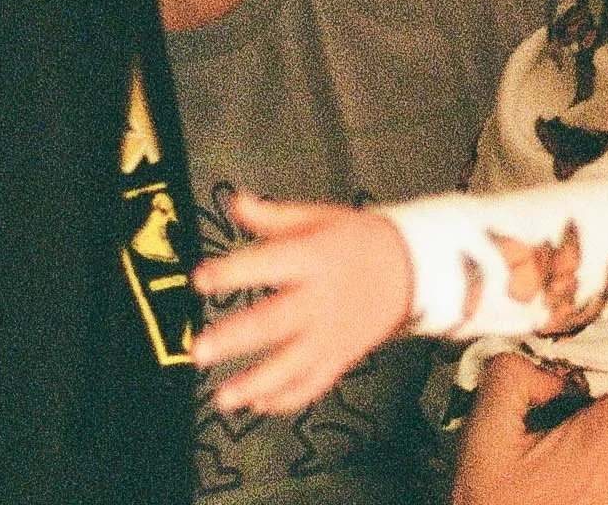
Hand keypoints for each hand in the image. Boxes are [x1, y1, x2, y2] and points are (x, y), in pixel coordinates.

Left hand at [190, 193, 415, 416]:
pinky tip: (259, 405)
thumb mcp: (319, 217)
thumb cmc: (355, 239)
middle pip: (273, 323)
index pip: (267, 264)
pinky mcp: (341, 357)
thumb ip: (274, 216)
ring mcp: (331, 334)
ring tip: (222, 398)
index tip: (199, 279)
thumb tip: (235, 201)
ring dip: (255, 384)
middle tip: (198, 351)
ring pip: (292, 366)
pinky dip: (287, 400)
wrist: (409, 268)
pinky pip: (314, 384)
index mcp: (313, 258)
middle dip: (234, 339)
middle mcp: (321, 300)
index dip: (232, 272)